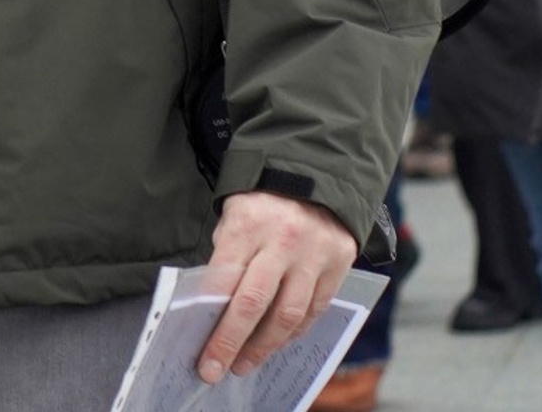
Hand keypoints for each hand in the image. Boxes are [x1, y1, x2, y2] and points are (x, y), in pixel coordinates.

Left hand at [195, 191, 357, 384]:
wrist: (317, 170)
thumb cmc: (263, 198)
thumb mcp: (235, 212)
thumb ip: (227, 254)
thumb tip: (213, 303)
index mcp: (247, 223)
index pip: (225, 280)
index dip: (212, 321)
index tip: (202, 352)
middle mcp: (282, 240)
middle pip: (254, 303)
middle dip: (233, 343)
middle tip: (217, 370)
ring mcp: (313, 255)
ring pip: (288, 315)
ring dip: (265, 347)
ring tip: (246, 364)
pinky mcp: (339, 265)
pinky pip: (314, 310)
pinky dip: (294, 332)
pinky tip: (277, 343)